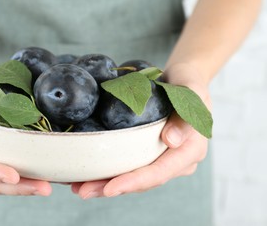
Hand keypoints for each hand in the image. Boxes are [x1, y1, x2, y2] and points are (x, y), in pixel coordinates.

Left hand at [71, 63, 210, 198]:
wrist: (182, 78)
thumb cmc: (187, 82)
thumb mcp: (191, 91)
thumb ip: (185, 115)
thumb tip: (170, 141)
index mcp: (190, 151)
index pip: (160, 172)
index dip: (135, 182)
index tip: (110, 188)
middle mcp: (177, 161)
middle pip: (142, 181)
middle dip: (112, 187)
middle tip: (83, 191)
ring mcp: (162, 159)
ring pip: (133, 177)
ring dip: (105, 184)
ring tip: (79, 187)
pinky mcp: (148, 153)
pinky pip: (129, 165)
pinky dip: (108, 171)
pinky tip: (87, 173)